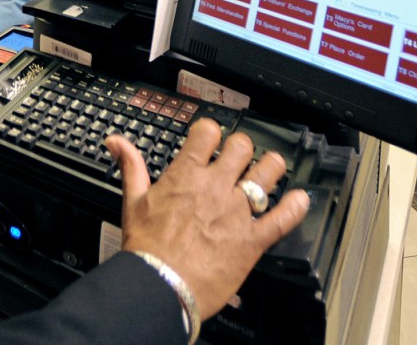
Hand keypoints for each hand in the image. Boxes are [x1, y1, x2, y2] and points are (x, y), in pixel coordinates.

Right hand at [105, 120, 308, 319]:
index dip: (211, 130)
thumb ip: (130, 166)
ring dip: (273, 167)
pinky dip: (296, 207)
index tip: (211, 136)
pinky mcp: (254, 238)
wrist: (161, 285)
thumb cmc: (147, 248)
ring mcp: (238, 211)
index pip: (207, 133)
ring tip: (272, 168)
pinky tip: (301, 200)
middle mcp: (216, 187)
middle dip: (243, 147)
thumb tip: (116, 142)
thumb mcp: (133, 201)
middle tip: (241, 155)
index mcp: (187, 175)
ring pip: (268, 173)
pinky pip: (283, 217)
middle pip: (242, 147)